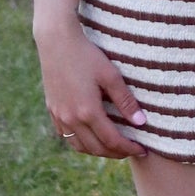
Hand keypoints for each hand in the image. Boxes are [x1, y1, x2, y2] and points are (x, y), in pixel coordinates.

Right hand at [35, 17, 141, 158]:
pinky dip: (81, 143)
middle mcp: (71, 118)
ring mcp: (59, 116)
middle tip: (131, 150)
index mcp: (88, 111)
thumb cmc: (86, 55)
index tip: (142, 150)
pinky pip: (67, 136)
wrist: (56, 41)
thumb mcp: (111, 75)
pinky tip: (92, 136)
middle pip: (96, 148)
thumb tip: (141, 122)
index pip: (112, 141)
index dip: (129, 148)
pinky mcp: (52, 110)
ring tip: (113, 147)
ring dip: (98, 151)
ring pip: (80, 146)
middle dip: (116, 153)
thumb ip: (126, 101)